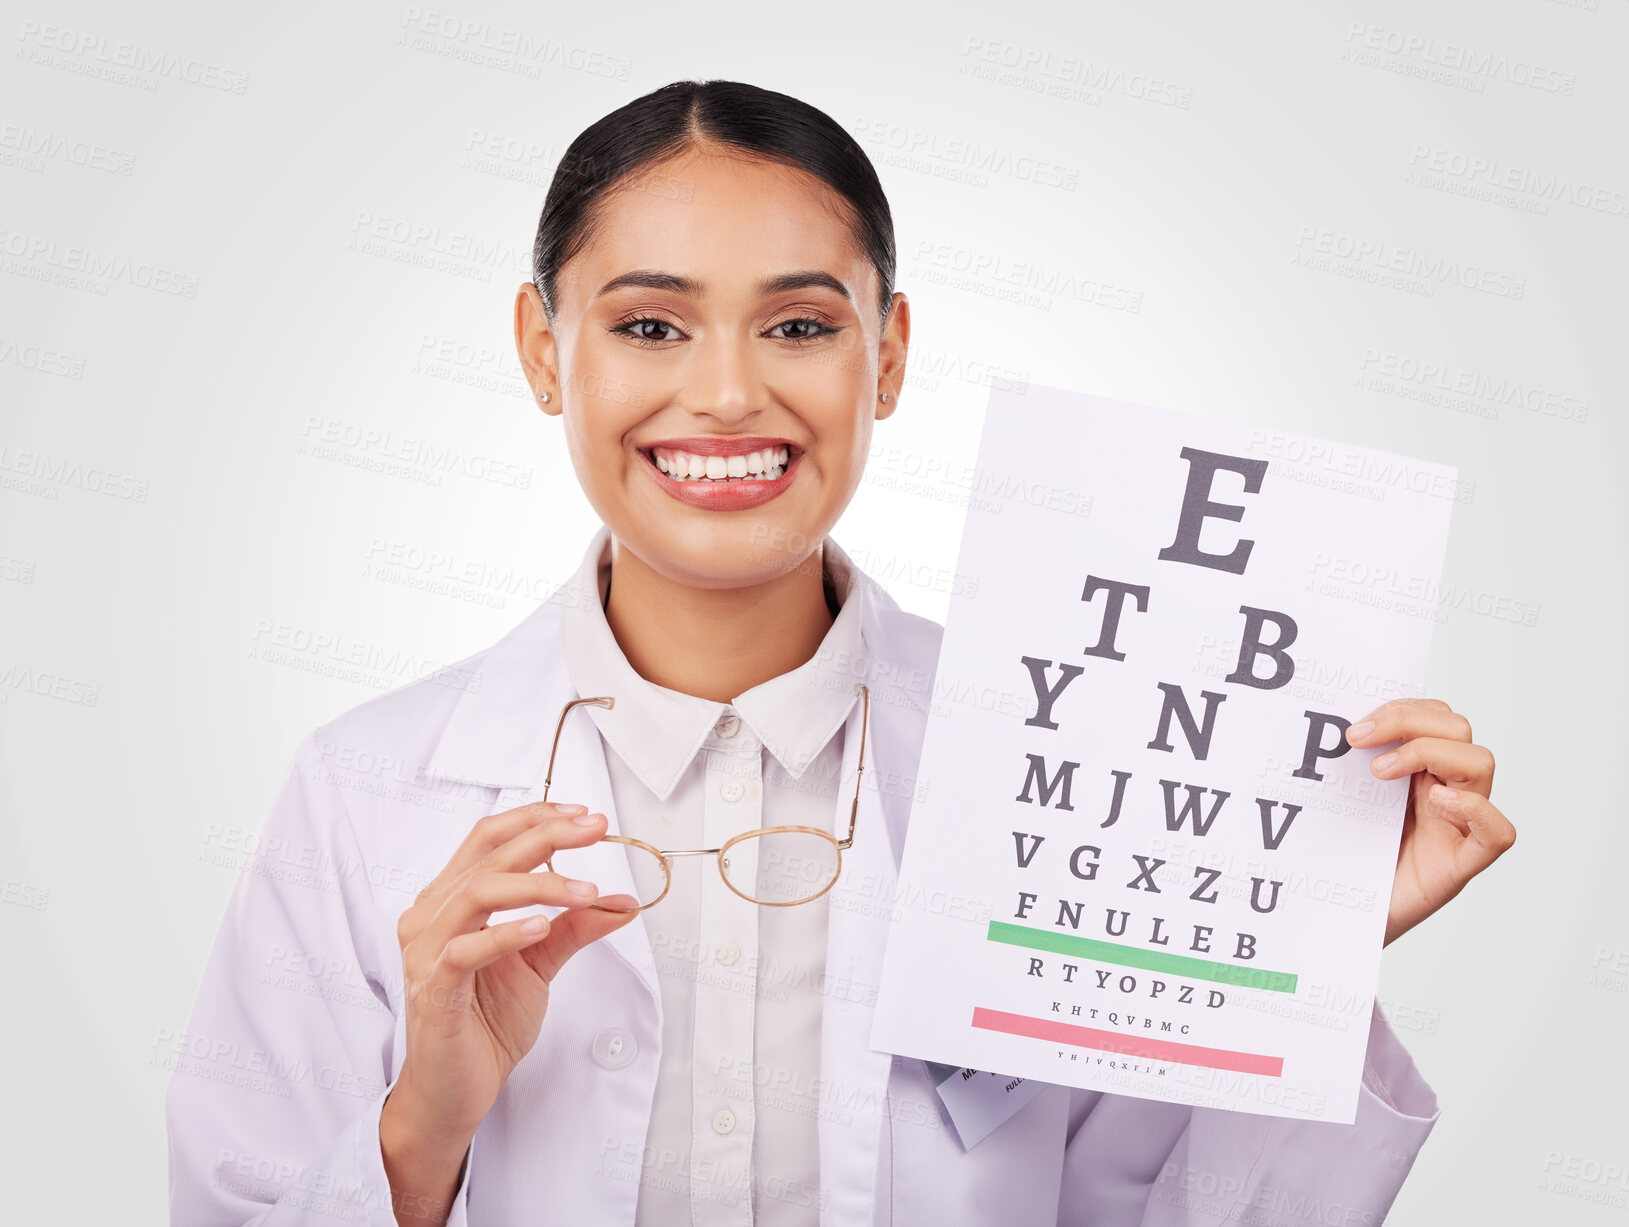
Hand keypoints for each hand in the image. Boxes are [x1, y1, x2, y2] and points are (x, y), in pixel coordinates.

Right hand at [380, 801, 638, 1222]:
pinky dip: (506, 933)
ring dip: (538, 884)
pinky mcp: (432, 990)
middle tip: (596, 831)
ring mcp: (426, 952)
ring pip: (477, 892)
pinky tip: (542, 927)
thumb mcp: (541, 965)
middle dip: (547, 837)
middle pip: (488, 854)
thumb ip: (574, 928)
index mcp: (450, 900)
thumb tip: (623, 902)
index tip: (586, 816)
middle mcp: (430, 916)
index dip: (537, 819)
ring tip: (586, 890)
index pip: (489, 838)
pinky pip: (465, 951)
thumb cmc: (485, 1024)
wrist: (454, 1092)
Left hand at [1345, 698, 1514, 945]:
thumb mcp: (1340, 802)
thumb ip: (1344, 766)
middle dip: (1408, 722)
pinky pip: (1498, 833)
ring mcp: (1455, 828)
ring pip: (1481, 765)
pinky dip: (1475, 810)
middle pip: (1458, 730)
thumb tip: (1322, 722)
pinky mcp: (1459, 866)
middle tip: (1356, 740)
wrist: (1338, 921)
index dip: (1401, 708)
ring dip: (1430, 753)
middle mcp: (1442, 793)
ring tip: (1381, 773)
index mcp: (1416, 772)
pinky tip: (1438, 802)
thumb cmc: (1341, 859)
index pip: (1434, 716)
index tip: (1354, 725)